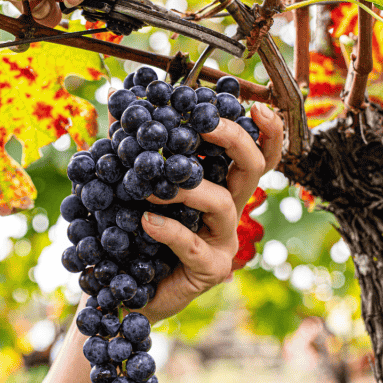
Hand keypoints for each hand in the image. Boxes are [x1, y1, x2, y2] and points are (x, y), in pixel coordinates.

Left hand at [137, 103, 283, 323]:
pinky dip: (169, 230)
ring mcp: (224, 241)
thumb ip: (133, 144)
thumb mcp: (132, 182)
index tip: (256, 108)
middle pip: (252, 168)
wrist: (127, 285)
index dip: (266, 132)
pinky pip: (193, 246)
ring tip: (148, 185)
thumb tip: (116, 97)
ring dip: (186, 188)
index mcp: (220, 184)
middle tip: (205, 126)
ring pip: (221, 203)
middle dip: (234, 140)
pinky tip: (146, 221)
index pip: (255, 154)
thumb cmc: (135, 231)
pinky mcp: (211, 269)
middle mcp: (230, 210)